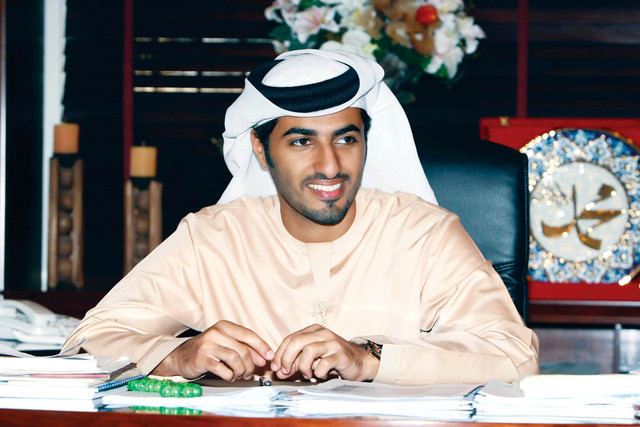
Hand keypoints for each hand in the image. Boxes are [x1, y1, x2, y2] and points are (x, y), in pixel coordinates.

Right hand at [152, 320, 273, 380]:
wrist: (181, 356)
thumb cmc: (208, 349)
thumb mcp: (226, 344)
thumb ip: (245, 349)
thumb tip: (264, 358)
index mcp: (224, 326)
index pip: (248, 335)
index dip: (261, 346)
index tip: (269, 356)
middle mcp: (216, 333)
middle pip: (243, 350)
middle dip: (250, 365)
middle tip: (249, 373)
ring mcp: (208, 345)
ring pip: (235, 360)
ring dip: (241, 371)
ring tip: (239, 375)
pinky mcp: (202, 359)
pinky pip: (224, 370)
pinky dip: (230, 376)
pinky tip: (229, 377)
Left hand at [271, 324, 378, 381]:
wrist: (358, 362)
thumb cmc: (332, 359)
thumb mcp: (312, 358)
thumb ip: (295, 362)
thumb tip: (279, 371)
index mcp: (313, 330)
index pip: (290, 338)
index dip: (279, 354)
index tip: (276, 367)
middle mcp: (323, 333)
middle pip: (296, 341)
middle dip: (287, 359)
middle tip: (286, 372)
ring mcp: (332, 343)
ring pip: (308, 350)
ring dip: (303, 366)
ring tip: (307, 374)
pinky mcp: (341, 355)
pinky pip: (323, 364)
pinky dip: (318, 373)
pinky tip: (320, 375)